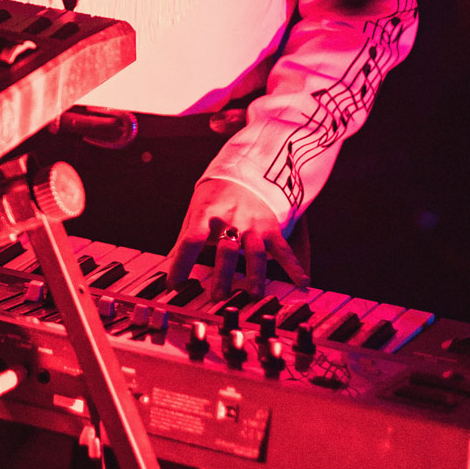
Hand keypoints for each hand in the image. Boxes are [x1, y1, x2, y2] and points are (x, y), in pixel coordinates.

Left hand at [167, 176, 308, 299]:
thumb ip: (184, 241)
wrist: (244, 171)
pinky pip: (283, 249)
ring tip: (254, 295)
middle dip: (223, 274)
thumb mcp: (195, 213)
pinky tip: (302, 283)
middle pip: (226, 248)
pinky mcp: (271, 228)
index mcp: (206, 215)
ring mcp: (253, 225)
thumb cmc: (213, 200)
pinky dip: (294, 266)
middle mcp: (231, 220)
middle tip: (218, 297)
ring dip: (255, 275)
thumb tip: (167, 268)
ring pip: (255, 252)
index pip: (191, 239)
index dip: (181, 263)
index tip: (173, 285)